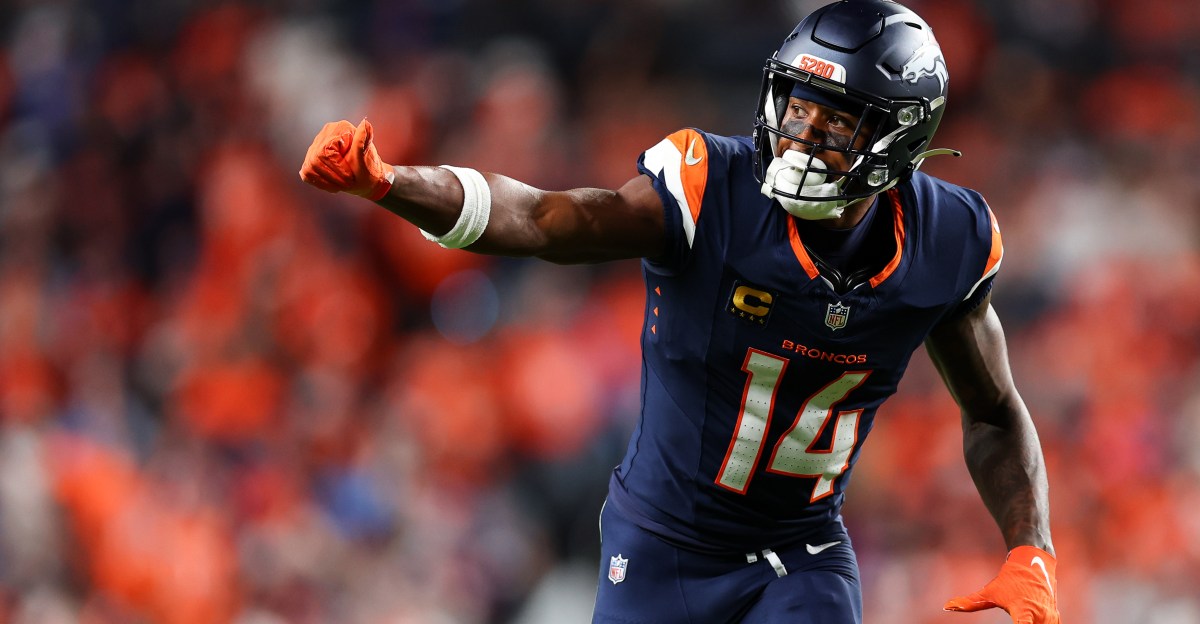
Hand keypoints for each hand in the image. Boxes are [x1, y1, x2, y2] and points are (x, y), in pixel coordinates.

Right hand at [299, 118, 393, 199]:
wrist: (366, 178)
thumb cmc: (368, 168)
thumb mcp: (366, 158)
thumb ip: (362, 142)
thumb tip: (365, 123)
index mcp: (341, 128)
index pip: (326, 151)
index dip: (337, 168)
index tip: (350, 179)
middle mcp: (327, 132)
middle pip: (316, 159)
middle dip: (332, 176)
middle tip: (347, 184)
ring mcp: (317, 144)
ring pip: (310, 166)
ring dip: (327, 181)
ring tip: (342, 186)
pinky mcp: (312, 156)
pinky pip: (308, 172)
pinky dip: (321, 182)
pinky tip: (334, 186)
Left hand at [944, 546, 1058, 623]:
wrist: (1035, 562)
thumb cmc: (1009, 580)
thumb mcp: (989, 592)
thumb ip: (969, 603)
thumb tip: (946, 606)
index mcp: (1023, 611)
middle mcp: (1041, 616)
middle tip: (1017, 622)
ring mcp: (1051, 618)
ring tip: (1022, 621)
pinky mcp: (1056, 619)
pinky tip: (1032, 623)